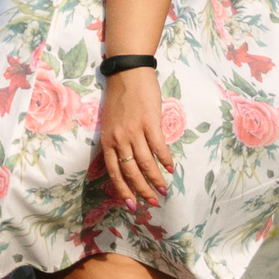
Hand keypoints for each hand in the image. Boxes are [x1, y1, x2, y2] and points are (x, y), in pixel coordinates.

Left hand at [96, 68, 175, 205]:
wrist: (128, 73)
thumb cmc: (120, 98)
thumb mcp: (111, 123)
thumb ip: (116, 142)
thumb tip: (127, 163)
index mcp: (108, 140)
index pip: (114, 172)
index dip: (124, 191)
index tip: (132, 205)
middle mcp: (119, 138)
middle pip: (131, 172)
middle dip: (142, 190)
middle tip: (153, 202)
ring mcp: (134, 130)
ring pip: (145, 162)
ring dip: (155, 179)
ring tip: (163, 189)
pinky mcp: (150, 122)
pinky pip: (158, 147)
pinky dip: (165, 160)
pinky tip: (170, 168)